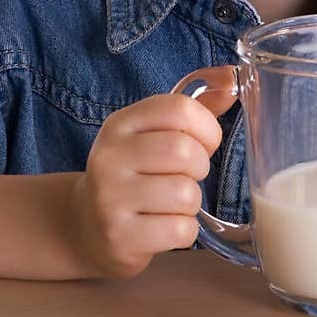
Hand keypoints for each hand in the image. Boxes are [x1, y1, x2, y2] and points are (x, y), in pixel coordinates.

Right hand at [67, 87, 230, 277]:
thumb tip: (230, 79)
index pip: (179, 109)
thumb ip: (192, 109)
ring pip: (186, 194)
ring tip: (172, 204)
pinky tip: (165, 228)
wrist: (85, 226)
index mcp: (120, 124)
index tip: (204, 143)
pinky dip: (185, 231)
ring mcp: (110, 199)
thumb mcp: (151, 134)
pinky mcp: (120, 238)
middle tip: (187, 176)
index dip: (206, 127)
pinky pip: (180, 230)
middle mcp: (110, 157)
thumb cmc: (132, 173)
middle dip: (200, 167)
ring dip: (191, 202)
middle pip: (184, 151)